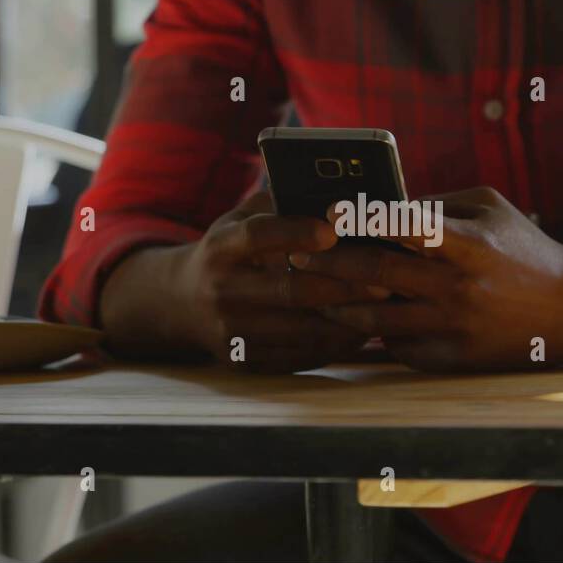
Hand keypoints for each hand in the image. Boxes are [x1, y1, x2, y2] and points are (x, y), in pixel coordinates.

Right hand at [101, 192, 383, 371]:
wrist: (180, 303)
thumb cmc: (229, 251)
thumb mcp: (240, 219)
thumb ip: (280, 207)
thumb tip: (339, 200)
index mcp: (219, 248)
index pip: (257, 237)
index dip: (294, 232)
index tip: (332, 231)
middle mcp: (220, 291)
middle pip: (289, 292)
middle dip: (342, 287)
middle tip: (383, 281)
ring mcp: (230, 332)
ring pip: (301, 330)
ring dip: (347, 320)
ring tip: (381, 307)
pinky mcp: (244, 362)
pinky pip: (299, 356)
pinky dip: (334, 344)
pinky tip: (359, 329)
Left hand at [293, 187, 562, 370]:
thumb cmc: (521, 248)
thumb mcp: (488, 208)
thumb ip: (432, 205)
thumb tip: (374, 208)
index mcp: (468, 243)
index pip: (406, 225)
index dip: (363, 216)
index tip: (328, 211)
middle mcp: (458, 287)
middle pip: (377, 274)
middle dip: (329, 263)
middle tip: (296, 254)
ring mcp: (452, 327)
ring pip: (375, 318)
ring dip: (335, 305)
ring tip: (310, 290)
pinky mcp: (450, 359)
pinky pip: (394, 345)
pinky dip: (369, 331)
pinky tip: (349, 318)